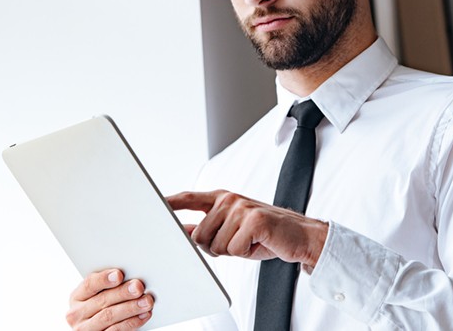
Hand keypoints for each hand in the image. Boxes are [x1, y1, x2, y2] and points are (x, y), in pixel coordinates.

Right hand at [65, 269, 153, 330]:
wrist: (101, 327)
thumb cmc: (104, 306)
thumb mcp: (99, 295)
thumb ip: (111, 286)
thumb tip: (131, 277)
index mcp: (77, 297)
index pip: (89, 284)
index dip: (104, 279)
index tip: (119, 274)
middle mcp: (77, 314)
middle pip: (102, 300)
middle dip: (123, 293)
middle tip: (139, 287)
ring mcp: (85, 329)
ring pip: (109, 316)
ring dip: (131, 308)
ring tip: (147, 301)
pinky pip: (116, 330)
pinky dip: (132, 322)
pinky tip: (144, 315)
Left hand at [167, 190, 328, 269]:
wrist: (300, 235)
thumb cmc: (265, 234)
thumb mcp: (233, 228)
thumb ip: (209, 227)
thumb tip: (185, 231)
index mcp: (223, 198)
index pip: (189, 198)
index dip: (170, 202)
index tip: (152, 204)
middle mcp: (230, 199)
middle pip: (199, 235)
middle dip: (214, 247)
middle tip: (238, 242)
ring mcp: (241, 208)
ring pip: (215, 245)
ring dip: (232, 251)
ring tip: (250, 241)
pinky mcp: (254, 221)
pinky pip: (234, 250)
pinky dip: (246, 254)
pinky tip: (259, 243)